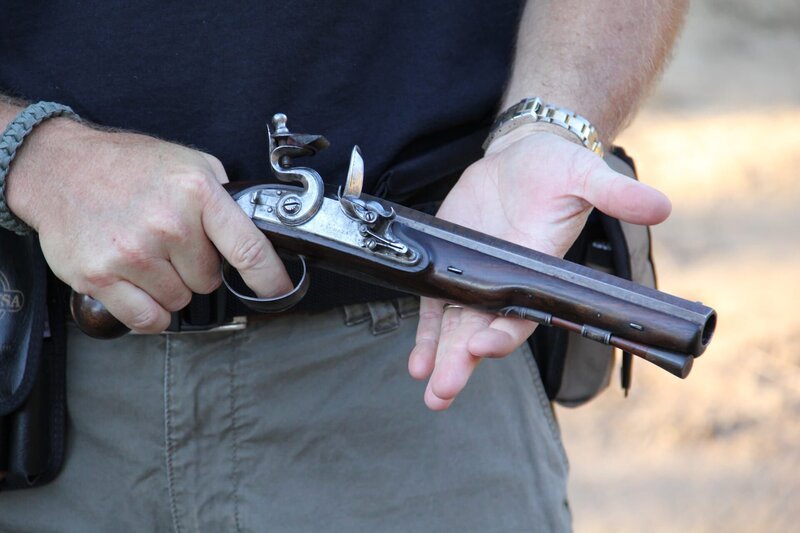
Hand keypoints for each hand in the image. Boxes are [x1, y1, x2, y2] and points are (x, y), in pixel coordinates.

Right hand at [6, 120, 290, 332]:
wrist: (58, 167)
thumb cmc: (127, 166)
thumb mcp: (190, 163)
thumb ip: (224, 199)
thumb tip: (257, 232)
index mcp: (197, 192)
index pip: (249, 249)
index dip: (271, 279)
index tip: (282, 293)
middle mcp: (167, 223)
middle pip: (209, 280)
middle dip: (196, 267)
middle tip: (170, 241)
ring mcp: (132, 252)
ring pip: (179, 301)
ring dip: (170, 287)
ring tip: (147, 253)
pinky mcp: (99, 276)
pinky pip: (147, 319)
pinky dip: (150, 311)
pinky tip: (138, 283)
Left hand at [407, 127, 671, 409]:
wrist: (524, 155)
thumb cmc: (559, 167)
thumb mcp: (586, 174)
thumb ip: (615, 193)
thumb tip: (660, 206)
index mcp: (540, 271)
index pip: (523, 312)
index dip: (503, 331)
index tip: (482, 345)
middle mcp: (508, 283)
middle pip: (482, 330)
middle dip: (461, 362)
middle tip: (442, 392)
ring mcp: (477, 277)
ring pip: (455, 326)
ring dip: (440, 357)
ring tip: (425, 384)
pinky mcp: (452, 264)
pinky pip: (436, 305)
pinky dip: (426, 333)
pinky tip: (416, 362)